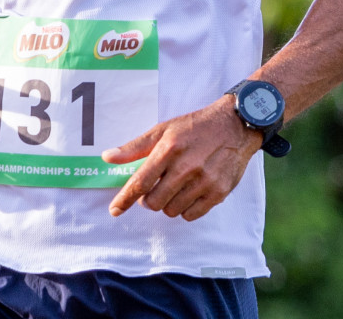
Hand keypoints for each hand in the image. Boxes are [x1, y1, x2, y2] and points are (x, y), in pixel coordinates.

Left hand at [103, 97, 261, 219]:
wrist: (234, 126)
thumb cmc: (195, 127)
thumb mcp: (162, 129)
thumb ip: (134, 147)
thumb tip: (107, 157)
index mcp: (169, 149)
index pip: (140, 181)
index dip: (124, 199)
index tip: (114, 210)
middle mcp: (186, 167)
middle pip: (154, 201)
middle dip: (148, 199)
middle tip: (153, 188)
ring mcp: (204, 182)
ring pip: (172, 210)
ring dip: (167, 203)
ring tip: (174, 187)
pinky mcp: (219, 192)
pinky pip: (191, 215)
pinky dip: (184, 209)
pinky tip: (187, 194)